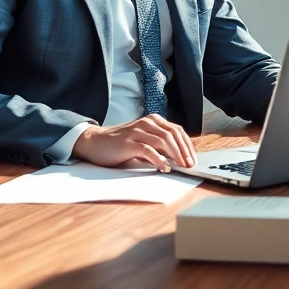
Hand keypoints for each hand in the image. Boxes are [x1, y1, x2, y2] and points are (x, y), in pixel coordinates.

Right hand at [71, 113, 194, 171]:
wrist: (95, 143)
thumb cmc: (121, 144)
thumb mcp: (143, 140)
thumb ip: (159, 145)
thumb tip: (179, 157)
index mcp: (153, 121)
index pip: (177, 130)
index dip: (188, 145)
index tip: (193, 159)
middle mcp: (147, 123)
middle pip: (173, 135)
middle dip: (184, 151)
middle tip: (190, 164)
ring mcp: (137, 131)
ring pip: (163, 140)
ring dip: (175, 155)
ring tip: (181, 166)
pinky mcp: (128, 142)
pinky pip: (148, 149)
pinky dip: (159, 159)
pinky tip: (165, 167)